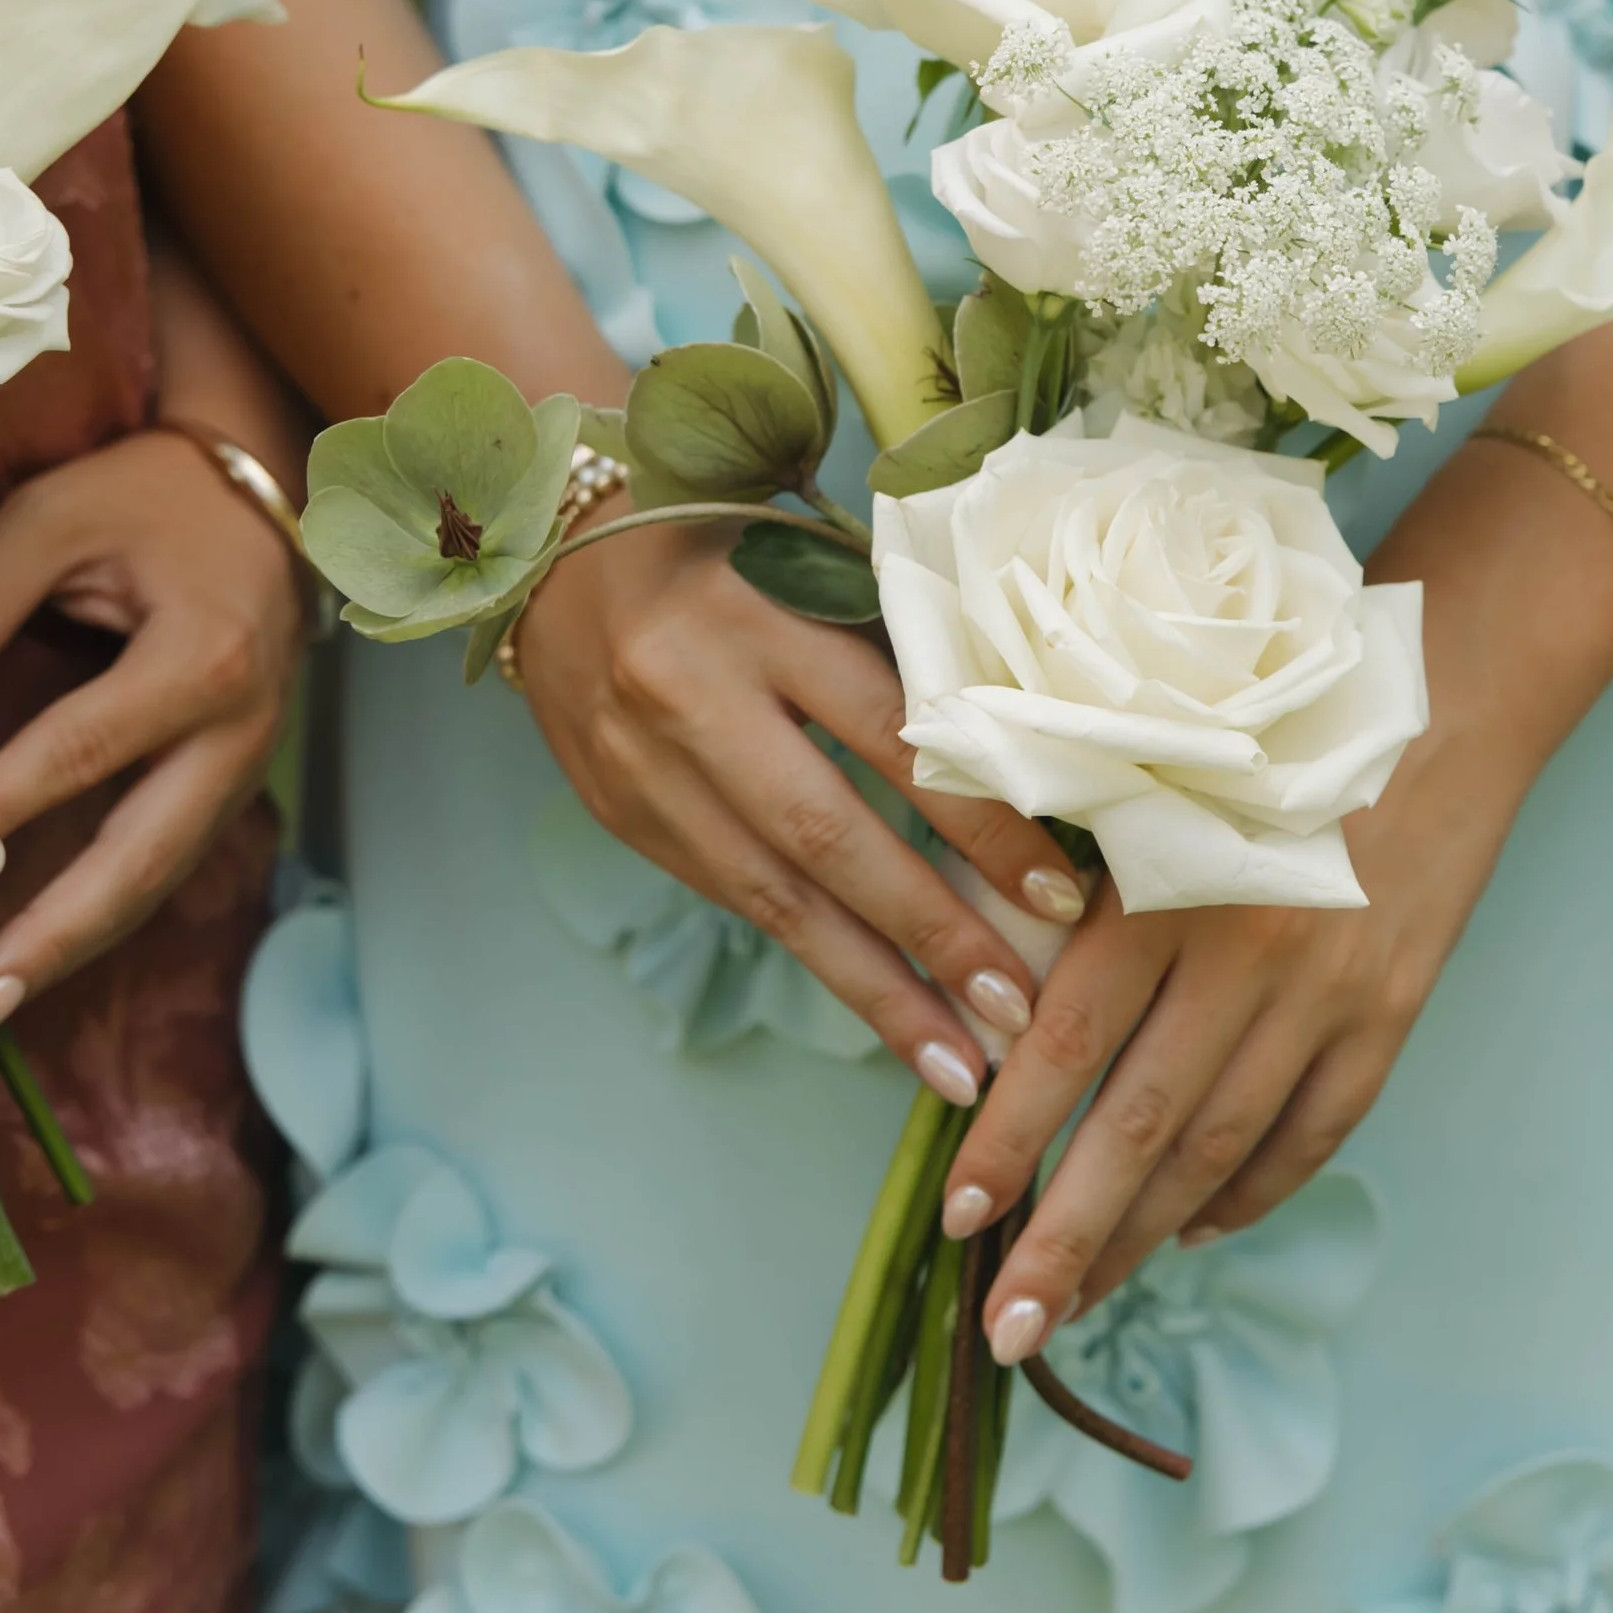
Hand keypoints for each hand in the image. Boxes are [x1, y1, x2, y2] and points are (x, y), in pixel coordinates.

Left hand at [0, 428, 300, 1024]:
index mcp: (203, 657)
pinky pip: (167, 861)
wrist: (262, 487)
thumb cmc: (148, 497)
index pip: (81, 750)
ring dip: (74, 945)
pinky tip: (40, 952)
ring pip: (160, 879)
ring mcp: (249, 763)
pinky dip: (102, 912)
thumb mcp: (51, 525)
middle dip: (54, 938)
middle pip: (144, 858)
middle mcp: (241, 728)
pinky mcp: (236, 779)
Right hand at [516, 516, 1086, 1093]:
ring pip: (773, 900)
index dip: (976, 824)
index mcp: (759, 618)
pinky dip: (814, 957)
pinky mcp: (622, 817)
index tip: (1059, 898)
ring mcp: (645, 769)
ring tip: (954, 1063)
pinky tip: (878, 1007)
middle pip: (828, 837)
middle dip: (929, 934)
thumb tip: (1020, 770)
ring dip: (873, 989)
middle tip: (1016, 1013)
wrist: (553, 550)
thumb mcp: (809, 570)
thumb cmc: (726, 549)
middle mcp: (693, 698)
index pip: (890, 735)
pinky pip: (734, 901)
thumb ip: (891, 654)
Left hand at [938, 708, 1533, 1358]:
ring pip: (1220, 1148)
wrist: (1435, 700)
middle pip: (1138, 1129)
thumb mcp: (1152, 783)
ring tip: (1081, 1302)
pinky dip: (1251, 1193)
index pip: (1064, 1046)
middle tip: (1005, 1330)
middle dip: (1064, 1243)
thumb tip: (995, 1020)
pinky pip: (1313, 1134)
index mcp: (1165, 888)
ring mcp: (1327, 993)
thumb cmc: (1260, 730)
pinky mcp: (1391, 1014)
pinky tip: (1198, 1230)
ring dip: (1145, 1238)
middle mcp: (1244, 951)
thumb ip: (1075, 889)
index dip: (1006, 1144)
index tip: (955, 1221)